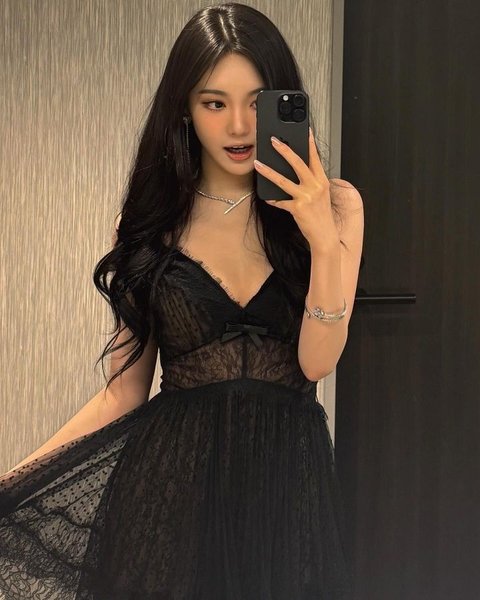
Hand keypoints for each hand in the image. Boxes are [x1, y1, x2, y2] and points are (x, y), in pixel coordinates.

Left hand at [254, 128, 339, 251]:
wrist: (325, 235)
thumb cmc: (322, 215)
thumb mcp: (321, 194)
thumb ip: (312, 182)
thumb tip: (298, 170)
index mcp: (322, 181)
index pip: (315, 158)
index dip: (309, 143)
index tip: (304, 130)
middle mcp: (315, 187)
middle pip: (298, 163)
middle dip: (284, 150)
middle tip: (273, 141)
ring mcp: (306, 197)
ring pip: (283, 180)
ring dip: (268, 171)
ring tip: (258, 164)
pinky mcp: (297, 208)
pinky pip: (280, 201)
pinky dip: (273, 199)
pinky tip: (267, 197)